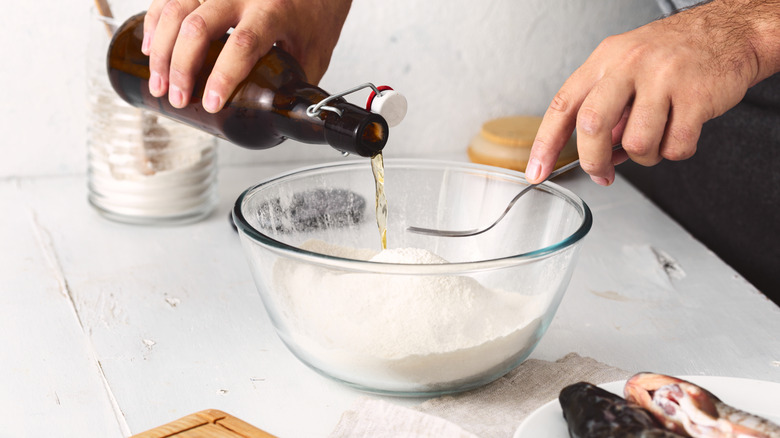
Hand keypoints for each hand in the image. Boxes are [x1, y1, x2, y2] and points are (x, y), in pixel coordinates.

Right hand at [142, 0, 351, 111]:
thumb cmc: (315, 17)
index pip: (242, 44)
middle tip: (176, 98)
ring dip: (162, 49)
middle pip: (199, 27)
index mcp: (275, 12)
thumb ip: (294, 85)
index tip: (210, 103)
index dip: (222, 76)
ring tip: (159, 83)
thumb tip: (278, 122)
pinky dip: (155, 22)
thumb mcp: (314, 55)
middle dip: (181, 67)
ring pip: (178, 8)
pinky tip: (150, 48)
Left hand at [526, 0, 778, 185]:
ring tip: (655, 139)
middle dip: (593, 160)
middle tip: (601, 173)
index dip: (545, 144)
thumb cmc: (672, 54)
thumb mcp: (626, 66)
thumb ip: (604, 106)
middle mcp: (629, 65)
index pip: (563, 105)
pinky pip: (676, 146)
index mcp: (605, 59)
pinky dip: (676, 151)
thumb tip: (591, 155)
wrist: (729, 32)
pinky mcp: (696, 96)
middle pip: (592, 126)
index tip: (536, 171)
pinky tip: (680, 132)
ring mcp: (663, 79)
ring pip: (637, 144)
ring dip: (644, 156)